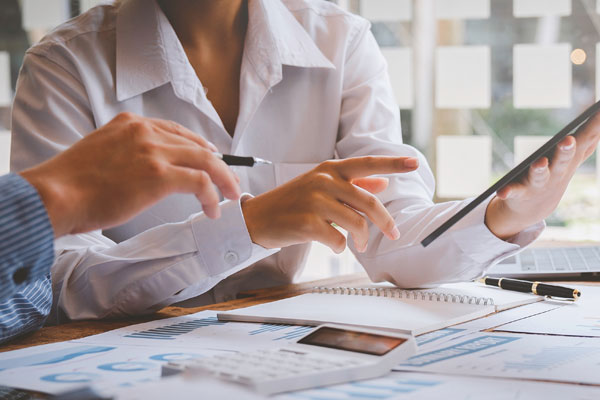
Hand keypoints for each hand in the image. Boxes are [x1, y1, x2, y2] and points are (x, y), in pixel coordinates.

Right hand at [20, 112, 240, 236]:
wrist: (55, 194)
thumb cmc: (72, 183)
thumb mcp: (102, 153)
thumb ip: (128, 152)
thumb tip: (147, 171)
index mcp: (131, 123)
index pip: (177, 131)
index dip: (199, 147)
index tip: (210, 160)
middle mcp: (145, 131)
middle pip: (197, 145)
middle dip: (219, 165)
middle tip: (230, 181)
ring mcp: (154, 151)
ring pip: (206, 161)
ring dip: (223, 179)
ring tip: (231, 196)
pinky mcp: (159, 174)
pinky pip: (200, 182)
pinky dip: (212, 196)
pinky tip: (213, 209)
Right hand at [241, 156, 418, 252]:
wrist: (257, 219)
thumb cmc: (292, 202)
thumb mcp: (320, 186)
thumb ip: (353, 183)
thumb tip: (383, 181)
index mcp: (329, 169)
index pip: (367, 163)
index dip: (393, 164)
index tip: (414, 164)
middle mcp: (324, 181)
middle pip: (369, 201)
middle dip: (386, 221)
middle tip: (393, 233)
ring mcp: (315, 201)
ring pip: (357, 223)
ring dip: (361, 239)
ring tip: (357, 244)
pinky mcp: (307, 222)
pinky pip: (338, 239)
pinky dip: (340, 246)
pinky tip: (332, 244)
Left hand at [485, 112, 599, 238]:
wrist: (533, 209)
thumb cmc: (555, 175)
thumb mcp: (574, 156)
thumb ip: (590, 137)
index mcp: (570, 159)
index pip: (585, 140)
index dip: (595, 125)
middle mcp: (557, 173)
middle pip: (563, 160)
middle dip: (566, 150)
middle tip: (568, 139)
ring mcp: (538, 184)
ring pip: (539, 176)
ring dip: (539, 170)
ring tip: (539, 162)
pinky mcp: (519, 193)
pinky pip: (513, 192)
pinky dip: (508, 192)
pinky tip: (501, 191)